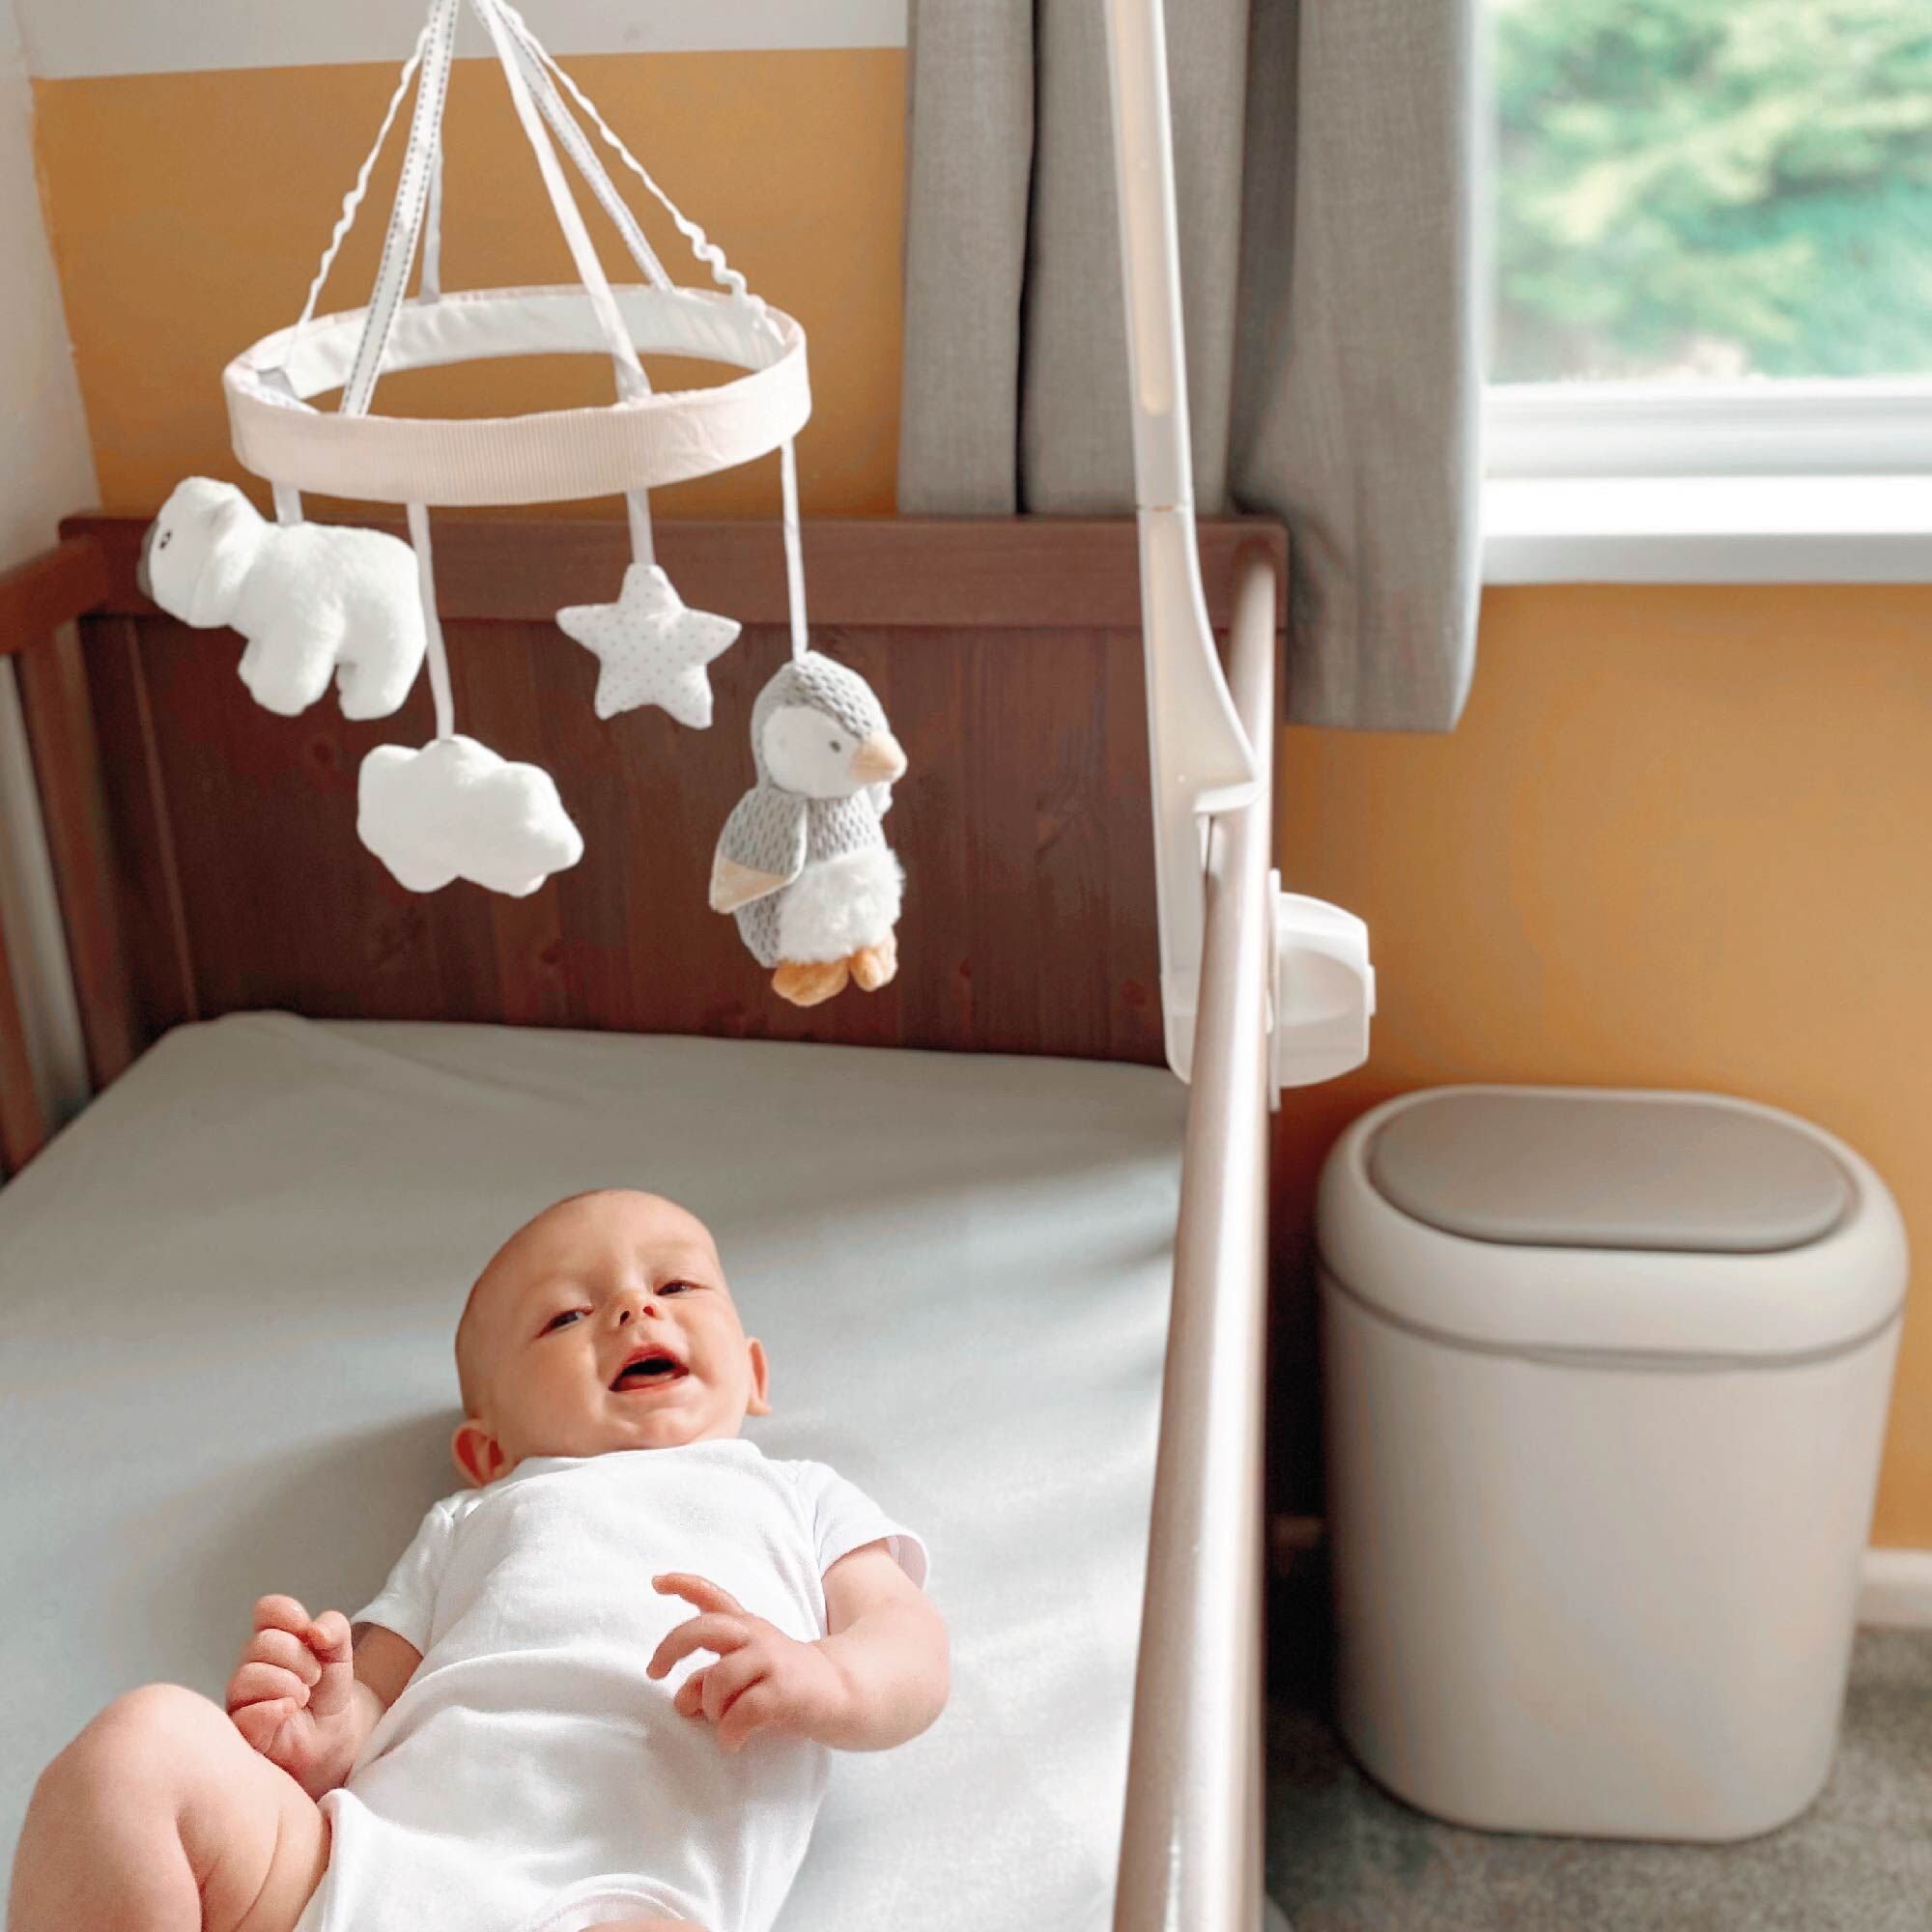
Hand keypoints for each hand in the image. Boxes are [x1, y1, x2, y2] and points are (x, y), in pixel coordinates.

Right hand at [225, 1595, 359, 1796]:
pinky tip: (289, 1710)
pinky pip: (245, 1713)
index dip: (286, 1613)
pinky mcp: (239, 1729)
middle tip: (314, 1677)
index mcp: (274, 1638)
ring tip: (302, 1697)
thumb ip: (334, 1628)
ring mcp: (241, 1696)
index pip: (266, 1610)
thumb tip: (315, 1630)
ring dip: (287, 1684)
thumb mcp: (341, 1652)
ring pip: (248, 1675)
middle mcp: (251, 1663)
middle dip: (298, 1657)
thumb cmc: (328, 1691)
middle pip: (262, 1642)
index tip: (309, 1631)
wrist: (331, 1735)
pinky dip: (272, 1709)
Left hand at [647, 1573, 850, 1753]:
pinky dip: (729, 1733)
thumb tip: (679, 1701)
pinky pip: (739, 1714)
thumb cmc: (787, 1685)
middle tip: (655, 1671)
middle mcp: (757, 1637)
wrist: (844, 1693)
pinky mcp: (783, 1690)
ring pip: (718, 1679)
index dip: (684, 1585)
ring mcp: (771, 1660)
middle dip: (672, 1647)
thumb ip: (711, 1681)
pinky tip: (734, 1742)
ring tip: (722, 1722)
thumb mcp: (747, 1676)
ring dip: (711, 1707)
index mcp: (748, 1628)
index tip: (657, 1581)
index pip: (714, 1598)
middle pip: (704, 1629)